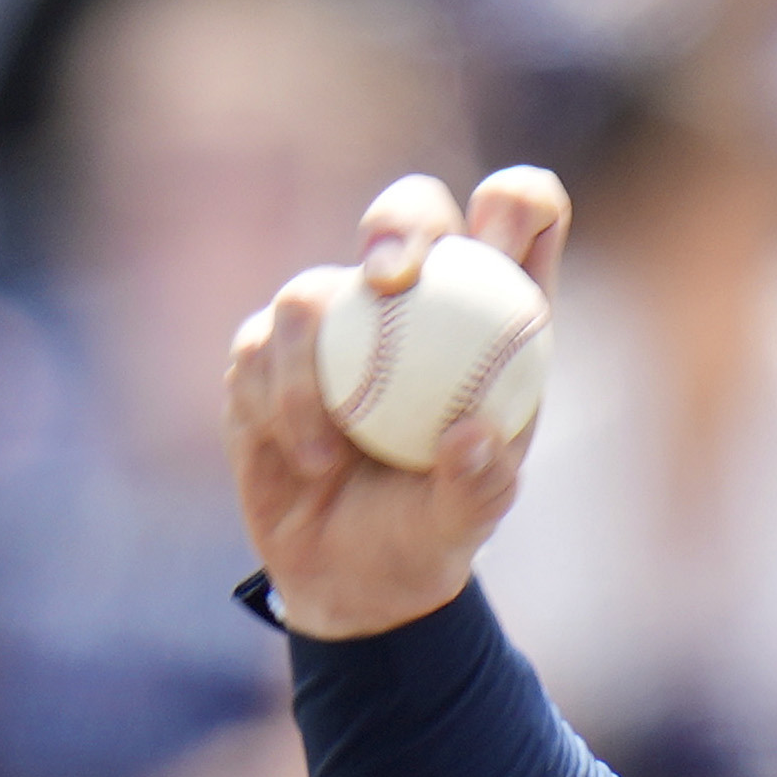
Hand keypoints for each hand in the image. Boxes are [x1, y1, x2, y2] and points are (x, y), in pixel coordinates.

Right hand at [223, 167, 569, 640]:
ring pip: (313, 290)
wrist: (350, 573)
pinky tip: (300, 457)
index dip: (515, 202)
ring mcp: (335, 319)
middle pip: (411, 210)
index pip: (519, 218)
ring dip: (310, 369)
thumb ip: (479, 484)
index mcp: (492, 316)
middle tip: (387, 281)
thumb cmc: (429, 531)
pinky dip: (276, 401)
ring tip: (325, 455)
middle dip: (398, 222)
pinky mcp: (266, 352)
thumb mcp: (466, 521)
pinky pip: (257, 348)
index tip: (497, 239)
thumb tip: (473, 436)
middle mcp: (414, 299)